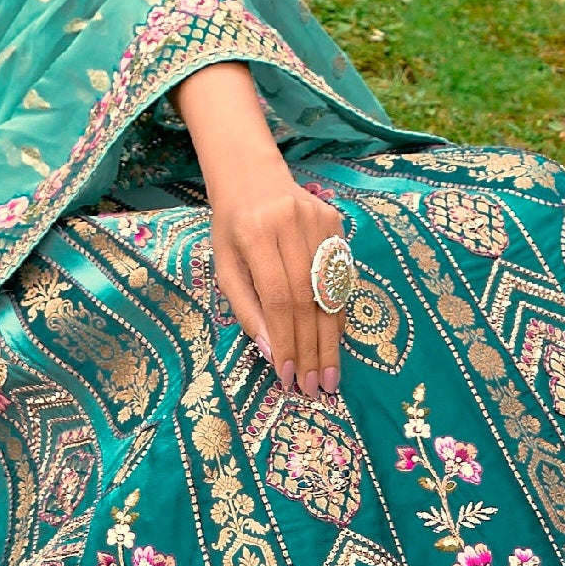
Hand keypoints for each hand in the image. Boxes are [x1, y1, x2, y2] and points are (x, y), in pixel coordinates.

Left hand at [207, 168, 352, 400]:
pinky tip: (335, 341)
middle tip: (317, 388)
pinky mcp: (336, 222)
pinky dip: (337, 313)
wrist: (252, 176)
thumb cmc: (231, 227)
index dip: (286, 340)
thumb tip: (270, 351)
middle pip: (308, 298)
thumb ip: (245, 307)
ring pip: (330, 291)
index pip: (278, 298)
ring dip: (330, 340)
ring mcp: (320, 220)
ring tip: (330, 376)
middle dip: (313, 349)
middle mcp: (292, 223)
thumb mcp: (224, 265)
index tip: (289, 376)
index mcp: (257, 232)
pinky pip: (340, 277)